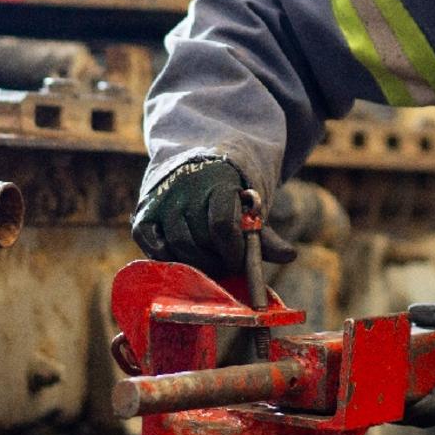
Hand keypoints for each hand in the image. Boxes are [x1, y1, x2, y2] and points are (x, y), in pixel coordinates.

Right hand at [132, 159, 296, 276]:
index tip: (239, 263)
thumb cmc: (227, 194)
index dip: (232, 252)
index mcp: (217, 182)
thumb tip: (290, 255)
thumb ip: (264, 234)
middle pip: (199, 241)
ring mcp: (161, 202)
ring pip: (177, 248)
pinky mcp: (144, 215)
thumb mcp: (248, 207)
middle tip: (225, 268)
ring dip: (196, 265)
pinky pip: (153, 247)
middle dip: (216, 262)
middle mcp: (184, 190)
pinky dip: (169, 260)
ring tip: (209, 265)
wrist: (194, 166)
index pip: (222, 225)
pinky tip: (185, 261)